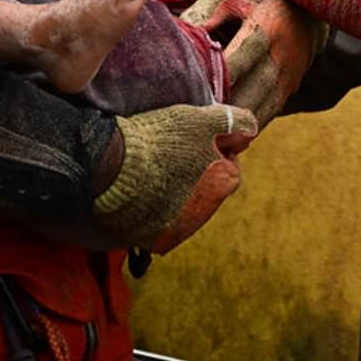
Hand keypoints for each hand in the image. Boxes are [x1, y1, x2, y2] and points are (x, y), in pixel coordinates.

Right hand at [93, 103, 258, 252]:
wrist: (110, 168)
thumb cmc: (159, 139)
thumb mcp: (201, 119)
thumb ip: (235, 122)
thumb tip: (251, 131)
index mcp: (224, 183)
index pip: (228, 168)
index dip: (211, 152)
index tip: (190, 143)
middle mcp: (206, 213)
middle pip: (206, 190)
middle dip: (194, 176)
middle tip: (168, 157)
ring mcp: (180, 231)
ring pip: (183, 209)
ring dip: (174, 195)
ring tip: (150, 175)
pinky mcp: (152, 241)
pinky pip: (158, 225)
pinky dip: (152, 212)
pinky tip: (138, 195)